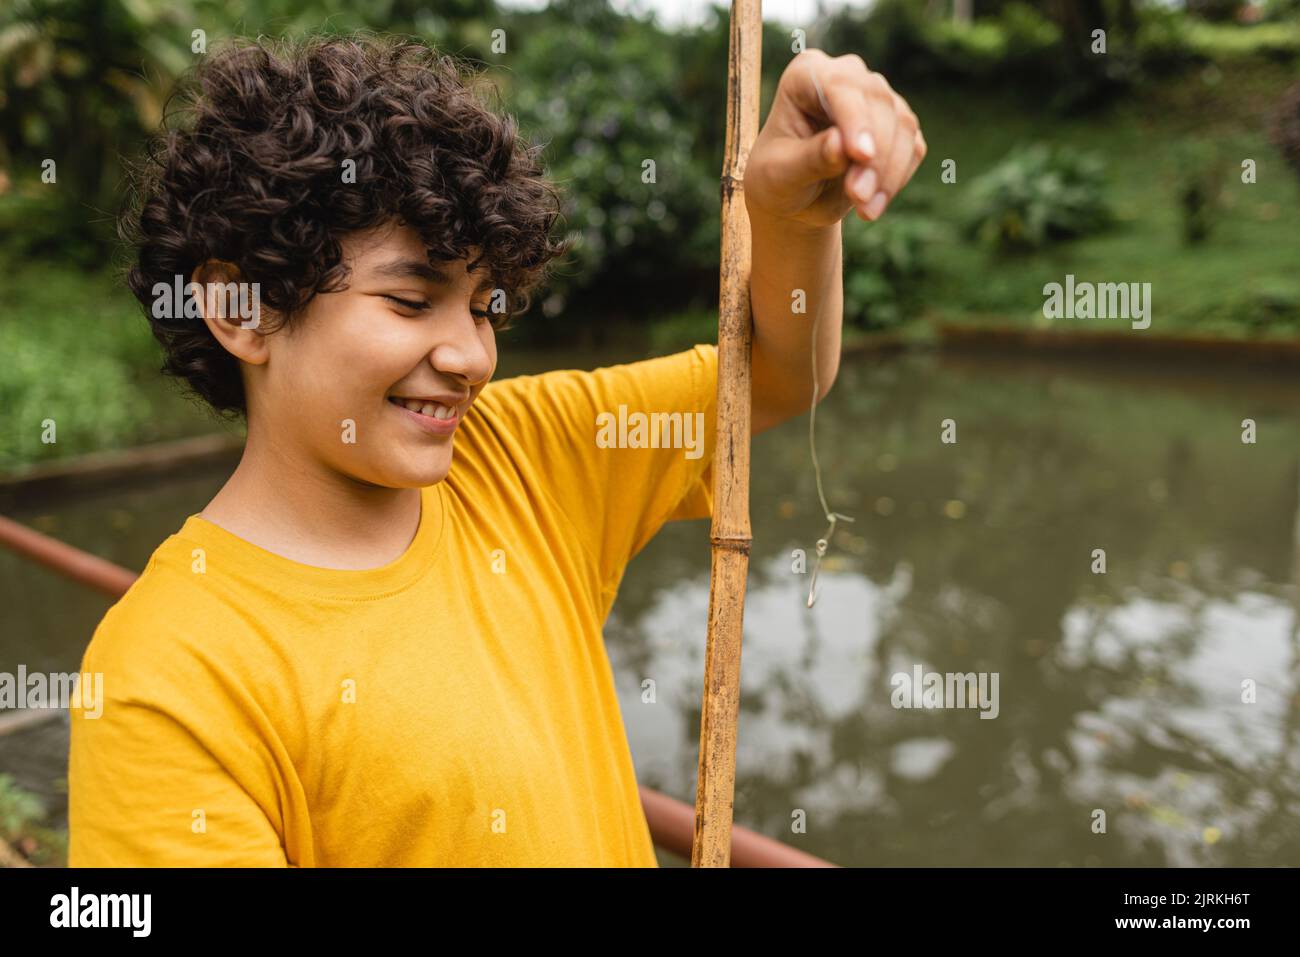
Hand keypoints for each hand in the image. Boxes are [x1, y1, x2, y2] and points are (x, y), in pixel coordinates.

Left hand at [743, 49, 926, 230]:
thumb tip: (840, 144)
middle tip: (859, 199)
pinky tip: (874, 206)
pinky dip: (898, 179)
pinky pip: (913, 147)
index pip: (840, 85)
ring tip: (865, 210)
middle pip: (878, 103)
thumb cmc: (777, 181)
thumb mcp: (780, 175)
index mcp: (806, 75)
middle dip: (875, 156)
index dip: (855, 119)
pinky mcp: (897, 126)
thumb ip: (810, 159)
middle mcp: (846, 77)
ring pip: (902, 125)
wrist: (796, 199)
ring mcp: (876, 99)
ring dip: (889, 172)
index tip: (861, 156)